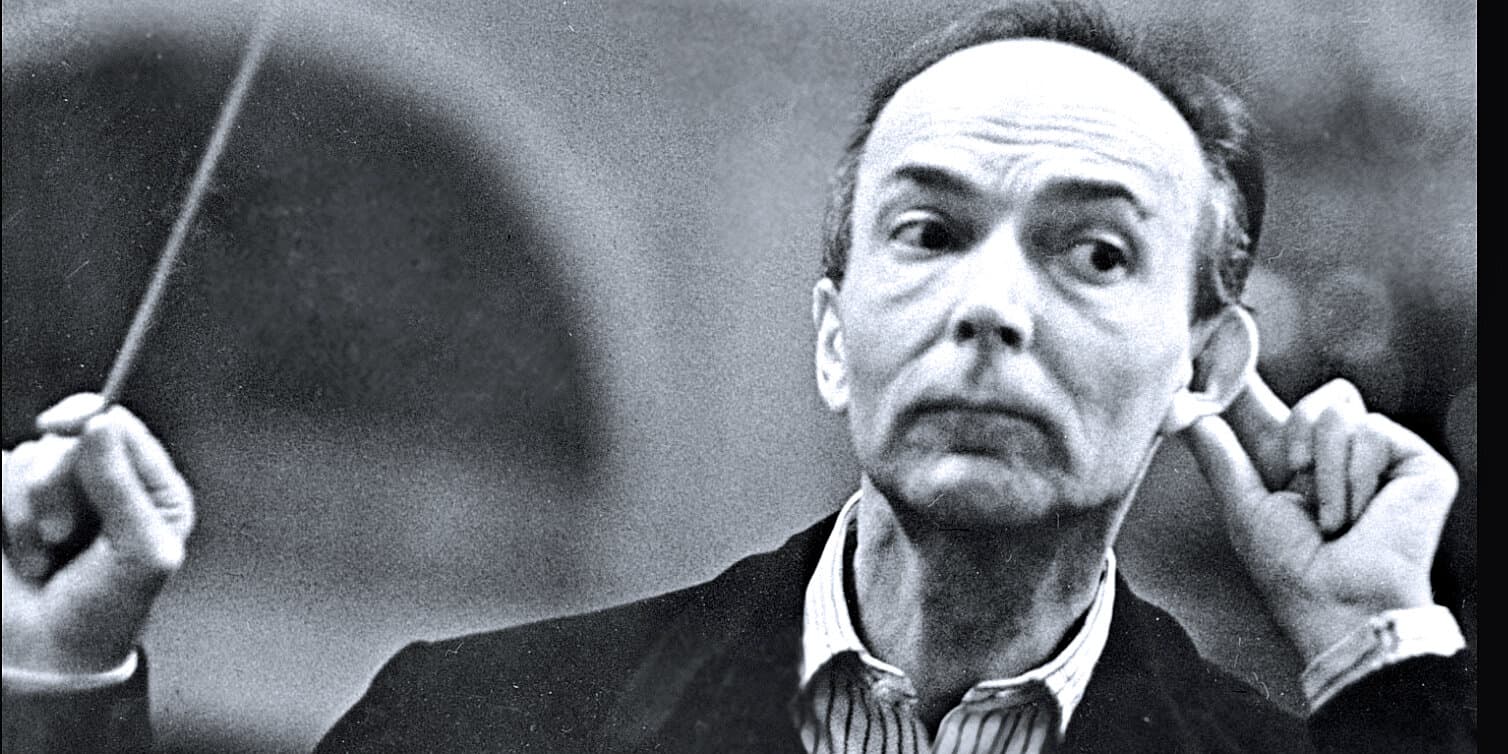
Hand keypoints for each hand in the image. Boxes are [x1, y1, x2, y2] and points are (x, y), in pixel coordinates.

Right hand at [3, 394, 193, 674]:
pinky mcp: (11, 507)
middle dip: (56, 487)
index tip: (59, 427)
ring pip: (24, 459)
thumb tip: (102, 423)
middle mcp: (103, 483)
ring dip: (26, 514)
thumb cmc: (105, 609)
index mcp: (150, 488)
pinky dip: (3, 518)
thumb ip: (122, 487)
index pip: (118, 425)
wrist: (46, 657)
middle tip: (65, 537)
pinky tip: (24, 557)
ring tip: (46, 558)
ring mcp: (53, 493)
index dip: (87, 417)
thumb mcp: (138, 552)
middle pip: (65, 439)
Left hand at [1183, 375, 1457, 663]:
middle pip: (1310, 398)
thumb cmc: (1293, 572)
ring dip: (1323, 469)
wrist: (1340, 605)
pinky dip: (1354, 476)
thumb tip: (1187, 411)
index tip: (1222, 330)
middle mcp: (1338, 454)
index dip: (1245, 373)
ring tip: (1333, 516)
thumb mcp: (1242, 509)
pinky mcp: (1416, 461)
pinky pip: (1370, 428)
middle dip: (1291, 438)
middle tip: (1297, 485)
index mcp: (1295, 464)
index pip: (1266, 405)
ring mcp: (1381, 456)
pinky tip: (1362, 512)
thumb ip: (1218, 455)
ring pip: (1336, 407)